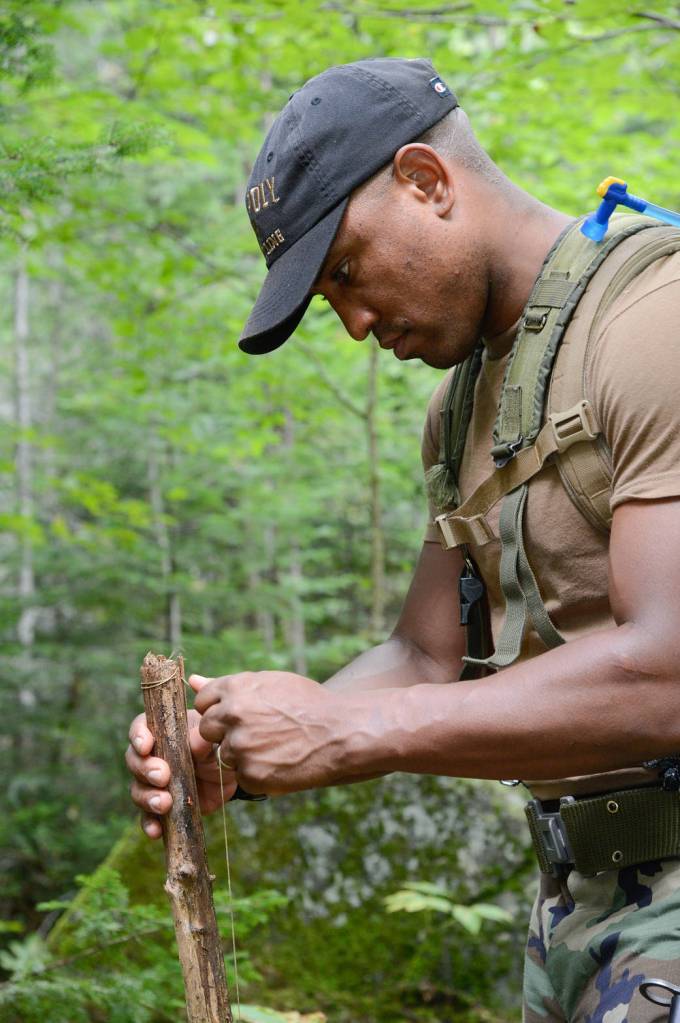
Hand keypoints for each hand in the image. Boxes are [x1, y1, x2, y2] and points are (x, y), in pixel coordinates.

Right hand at [126, 676, 236, 839]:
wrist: (229, 775)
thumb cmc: (216, 748)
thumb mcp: (213, 741)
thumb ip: (203, 740)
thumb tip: (195, 743)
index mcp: (161, 732)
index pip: (140, 728)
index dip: (138, 736)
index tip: (146, 746)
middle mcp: (152, 756)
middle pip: (134, 761)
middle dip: (145, 769)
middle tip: (163, 776)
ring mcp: (154, 783)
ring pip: (138, 790)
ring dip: (147, 798)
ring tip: (164, 803)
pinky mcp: (161, 806)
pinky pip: (148, 817)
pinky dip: (150, 824)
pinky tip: (156, 831)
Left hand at [193, 670, 349, 794]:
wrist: (340, 732)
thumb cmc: (308, 704)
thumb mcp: (270, 684)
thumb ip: (228, 685)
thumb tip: (192, 680)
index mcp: (236, 689)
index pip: (204, 700)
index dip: (219, 709)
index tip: (238, 715)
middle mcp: (233, 715)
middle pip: (207, 729)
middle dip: (225, 733)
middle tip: (257, 733)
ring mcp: (240, 746)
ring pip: (224, 754)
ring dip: (243, 754)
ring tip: (274, 747)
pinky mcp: (250, 774)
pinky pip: (241, 775)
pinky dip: (257, 772)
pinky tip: (280, 762)